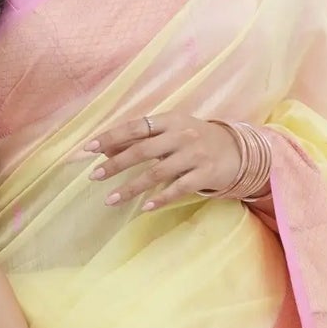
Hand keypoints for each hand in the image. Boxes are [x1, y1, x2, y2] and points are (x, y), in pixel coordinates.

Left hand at [78, 111, 246, 208]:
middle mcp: (182, 135)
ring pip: (156, 173)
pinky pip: (178, 189)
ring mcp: (195, 155)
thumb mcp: (170, 132)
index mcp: (170, 120)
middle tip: (94, 176)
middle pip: (142, 150)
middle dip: (116, 164)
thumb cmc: (195, 140)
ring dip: (131, 188)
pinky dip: (160, 198)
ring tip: (110, 200)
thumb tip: (104, 149)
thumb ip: (140, 139)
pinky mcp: (206, 174)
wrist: (238, 151)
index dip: (111, 137)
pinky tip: (145, 207)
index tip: (88, 148)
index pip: (135, 127)